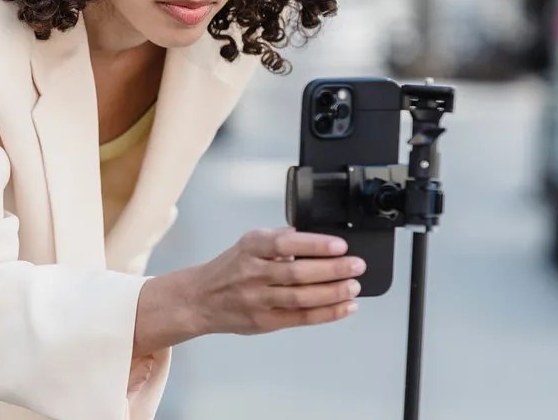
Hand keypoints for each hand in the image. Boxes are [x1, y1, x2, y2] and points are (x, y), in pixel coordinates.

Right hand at [184, 227, 364, 335]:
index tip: (339, 245)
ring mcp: (258, 299)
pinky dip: (326, 313)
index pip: (284, 243)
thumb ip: (278, 239)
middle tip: (356, 266)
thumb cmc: (230, 269)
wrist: (200, 299)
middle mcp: (253, 273)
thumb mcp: (248, 243)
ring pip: (301, 297)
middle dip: (332, 269)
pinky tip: (345, 307)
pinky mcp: (265, 321)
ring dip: (332, 293)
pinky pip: (300, 318)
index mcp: (250, 247)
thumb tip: (313, 236)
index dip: (314, 244)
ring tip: (353, 287)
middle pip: (297, 273)